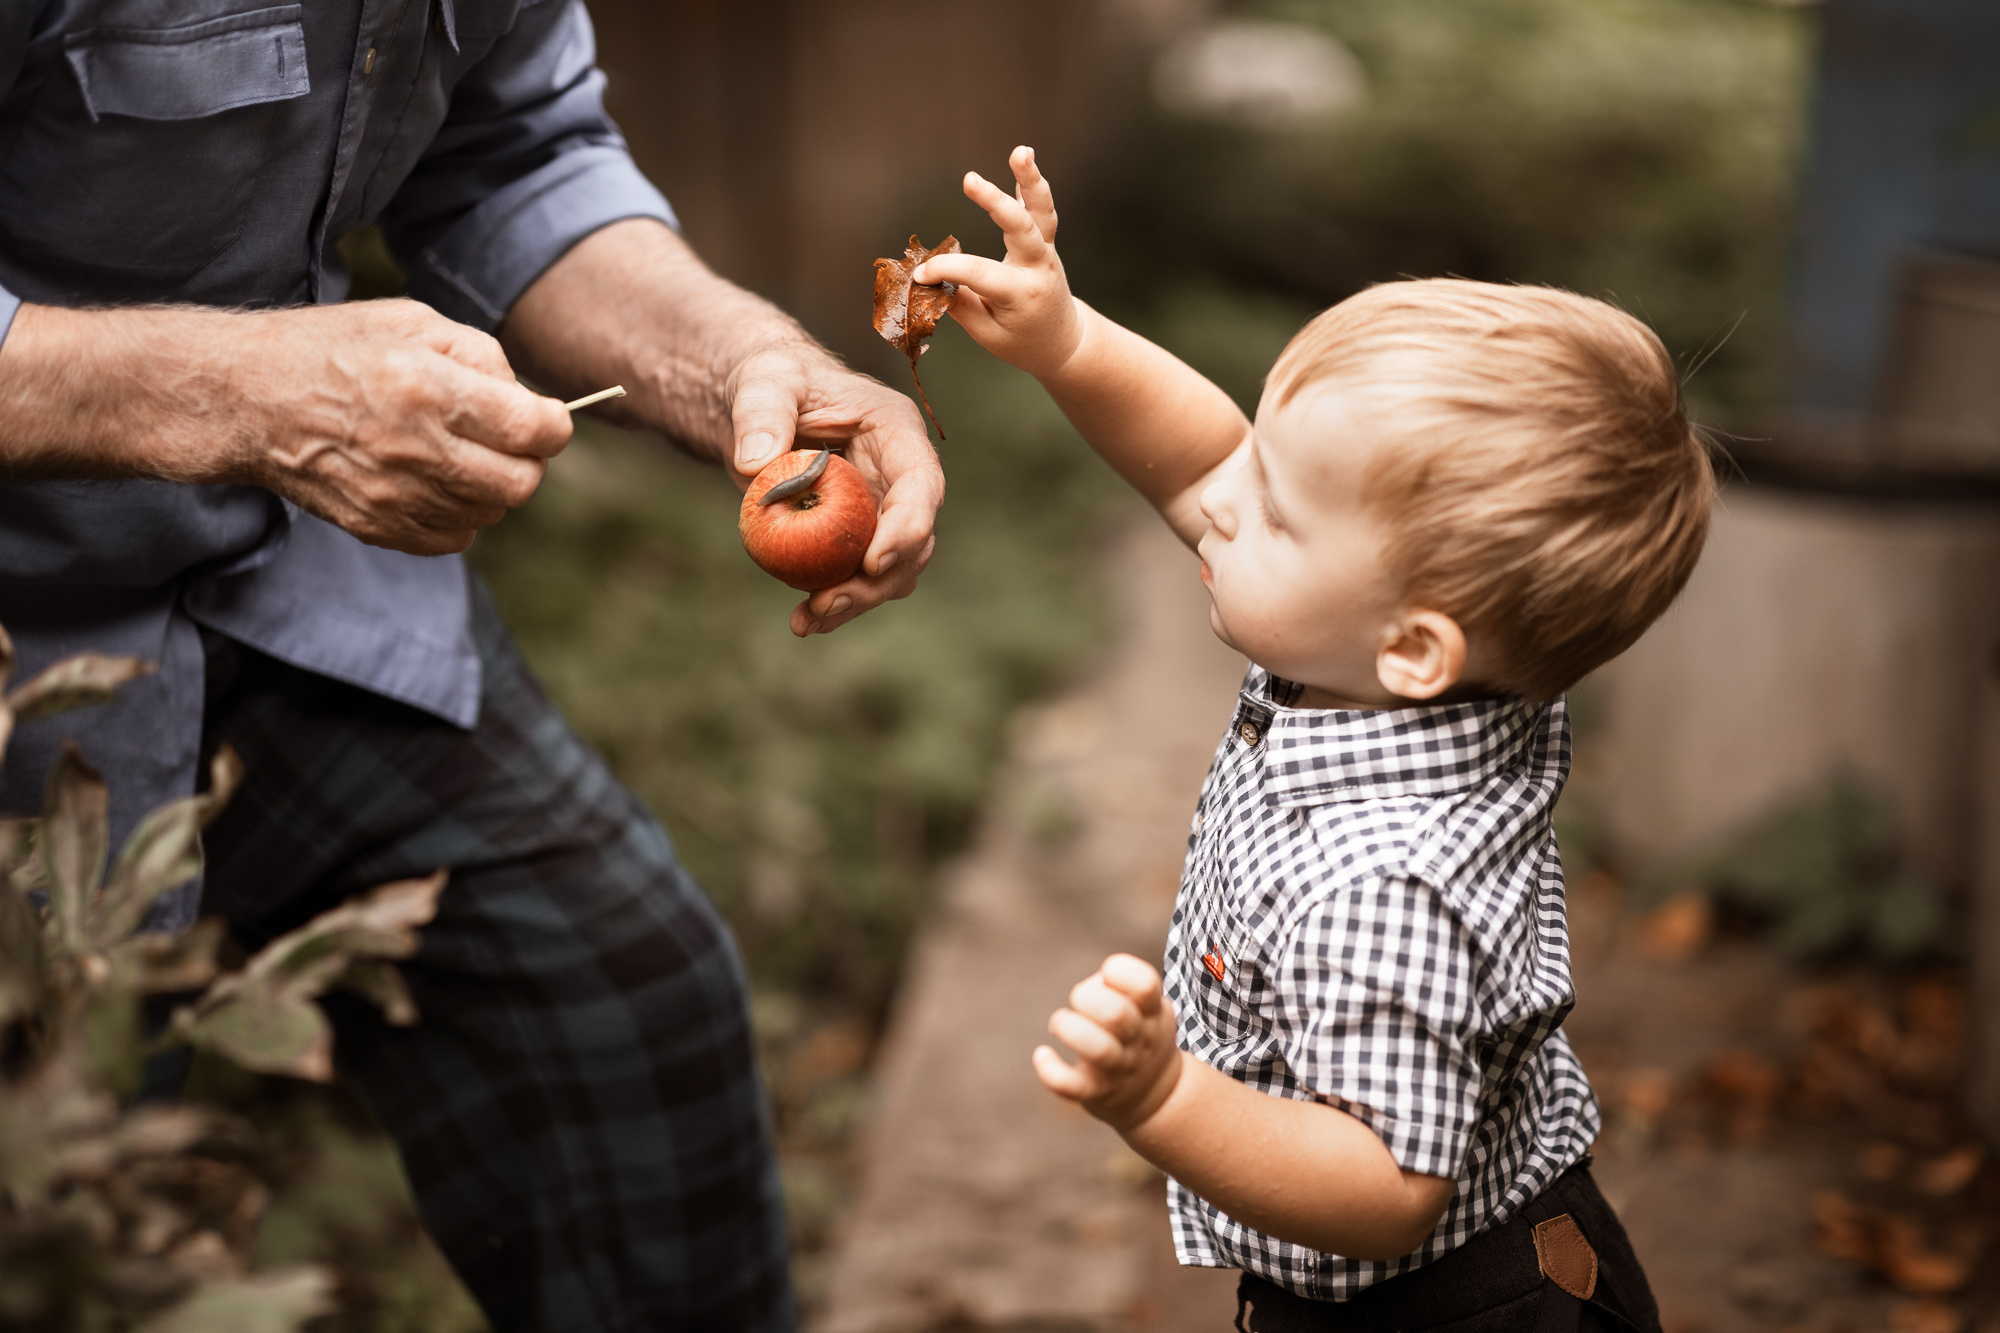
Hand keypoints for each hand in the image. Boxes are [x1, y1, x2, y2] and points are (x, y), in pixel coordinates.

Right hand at [232, 301, 570, 554]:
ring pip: (491, 513)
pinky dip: (459, 513)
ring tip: (459, 452)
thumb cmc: (333, 350)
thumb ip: (483, 357)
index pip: (534, 431)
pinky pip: (455, 537)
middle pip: (522, 482)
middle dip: (528, 459)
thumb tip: (531, 402)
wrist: (247, 400)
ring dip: (491, 485)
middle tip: (505, 437)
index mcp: (428, 389)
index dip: (554, 424)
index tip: (544, 416)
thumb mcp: (412, 322)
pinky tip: (435, 480)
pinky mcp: (379, 528)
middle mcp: (415, 450)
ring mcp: (396, 497)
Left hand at [730, 345, 943, 635]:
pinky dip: (834, 602)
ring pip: (890, 570)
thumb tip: (753, 466)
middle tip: (829, 604)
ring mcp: (879, 511)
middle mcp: (898, 477)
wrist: (754, 408)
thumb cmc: (770, 379)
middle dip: (878, 580)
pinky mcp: (853, 537)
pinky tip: (802, 621)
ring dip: (857, 600)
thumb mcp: (763, 383)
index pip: (921, 486)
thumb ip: (761, 415)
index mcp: (896, 433)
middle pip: (913, 540)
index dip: (907, 529)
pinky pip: (855, 578)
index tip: (872, 564)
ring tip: (810, 619)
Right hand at [911, 145, 1083, 380]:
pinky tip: (1022, 157)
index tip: (919, 274)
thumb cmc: (1020, 342)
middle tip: (969, 179)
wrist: (1062, 342)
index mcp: (1021, 294)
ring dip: (1031, 179)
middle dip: (995, 203)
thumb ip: (960, 304)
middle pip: (1020, 228)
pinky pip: (1040, 210)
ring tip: (1022, 151)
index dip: (944, 268)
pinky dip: (1030, 185)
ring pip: (1042, 211)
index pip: (978, 273)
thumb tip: (930, 278)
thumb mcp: (987, 334)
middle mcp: (1037, 268)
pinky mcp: (1046, 242)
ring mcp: (1046, 252)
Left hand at [1033, 953, 1184, 1132]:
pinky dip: (1050, 1070)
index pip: (1143, 984)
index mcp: (1152, 1011)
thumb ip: (1121, 985)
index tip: (1107, 977)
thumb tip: (1093, 985)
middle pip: (1116, 1014)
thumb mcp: (1148, 1007)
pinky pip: (1070, 1087)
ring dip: (1070, 1029)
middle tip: (1078, 1002)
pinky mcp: (1095, 1093)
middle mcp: (1139, 1040)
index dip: (1119, 971)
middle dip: (1086, 998)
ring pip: (1099, 1050)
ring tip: (1059, 1023)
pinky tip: (1042, 1054)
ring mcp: (1118, 1069)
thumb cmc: (1139, 1033)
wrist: (1155, 1094)